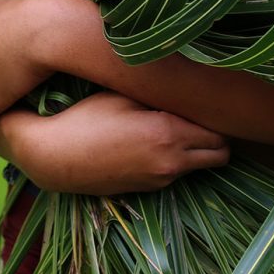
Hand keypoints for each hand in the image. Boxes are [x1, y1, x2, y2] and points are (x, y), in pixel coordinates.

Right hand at [0, 92, 229, 194]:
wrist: (53, 158)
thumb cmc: (87, 117)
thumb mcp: (125, 95)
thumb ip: (161, 93)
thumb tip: (189, 83)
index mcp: (170, 135)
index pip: (220, 133)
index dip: (219, 115)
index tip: (211, 100)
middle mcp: (171, 163)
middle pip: (220, 155)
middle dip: (217, 135)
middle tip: (200, 112)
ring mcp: (160, 180)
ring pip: (199, 164)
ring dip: (196, 148)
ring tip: (174, 122)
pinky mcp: (146, 190)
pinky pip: (176, 173)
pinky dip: (175, 158)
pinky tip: (152, 140)